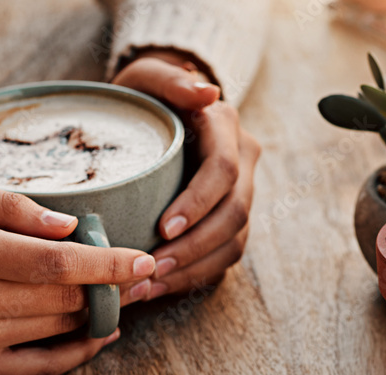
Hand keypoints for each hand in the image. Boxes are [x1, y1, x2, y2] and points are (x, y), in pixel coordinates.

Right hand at [0, 177, 156, 374]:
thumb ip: (9, 207)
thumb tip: (69, 227)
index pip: (53, 264)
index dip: (106, 264)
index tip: (143, 259)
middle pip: (63, 300)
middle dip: (112, 288)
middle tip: (142, 272)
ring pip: (57, 330)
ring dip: (100, 314)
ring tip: (124, 293)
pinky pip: (38, 368)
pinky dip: (77, 354)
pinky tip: (101, 334)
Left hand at [112, 55, 260, 302]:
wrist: (154, 114)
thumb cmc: (143, 97)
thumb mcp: (146, 78)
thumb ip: (171, 80)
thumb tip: (207, 94)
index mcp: (226, 128)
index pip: (223, 171)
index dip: (197, 203)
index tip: (162, 228)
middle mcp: (243, 161)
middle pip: (234, 213)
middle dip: (194, 246)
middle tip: (151, 268)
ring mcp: (242, 193)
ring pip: (234, 240)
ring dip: (194, 268)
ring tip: (150, 284)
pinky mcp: (231, 219)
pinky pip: (224, 254)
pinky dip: (195, 274)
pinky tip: (160, 286)